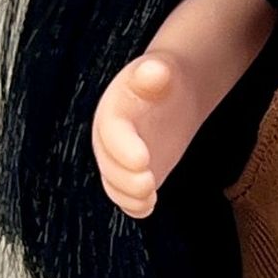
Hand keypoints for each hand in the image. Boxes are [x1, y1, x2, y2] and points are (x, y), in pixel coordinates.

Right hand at [91, 52, 201, 218]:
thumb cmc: (163, 79)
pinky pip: (126, 195)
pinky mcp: (130, 174)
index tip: (143, 160)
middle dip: (125, 177)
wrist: (169, 92)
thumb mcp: (160, 70)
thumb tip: (155, 70)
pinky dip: (135, 205)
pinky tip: (149, 206)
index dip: (124, 148)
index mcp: (112, 111)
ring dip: (128, 195)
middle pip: (109, 162)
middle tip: (148, 184)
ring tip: (149, 198)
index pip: (112, 132)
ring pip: (115, 183)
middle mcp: (108, 138)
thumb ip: (155, 73)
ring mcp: (118, 158)